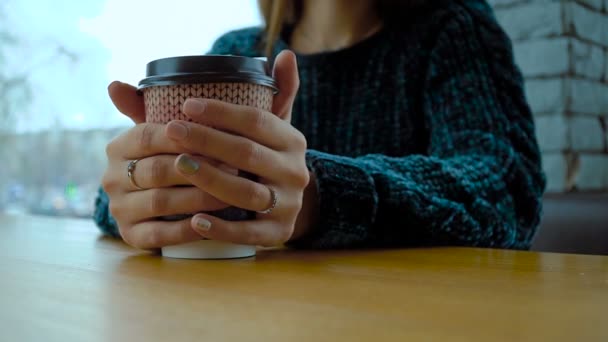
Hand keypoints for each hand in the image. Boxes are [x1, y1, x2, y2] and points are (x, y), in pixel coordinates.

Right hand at [101, 82, 229, 248]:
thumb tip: (114, 84)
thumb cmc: (171, 158)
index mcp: (118, 147)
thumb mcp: (164, 133)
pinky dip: (188, 229)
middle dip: (199, 168)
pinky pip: (160, 235)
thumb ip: (151, 106)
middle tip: (235, 166)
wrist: (157, 205)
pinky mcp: (131, 236)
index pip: (147, 136)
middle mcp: (112, 178)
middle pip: (157, 170)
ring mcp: (120, 209)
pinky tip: (213, 222)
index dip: (183, 136)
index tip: (219, 135)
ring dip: (199, 197)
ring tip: (232, 192)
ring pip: (161, 202)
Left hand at [167, 50, 318, 245]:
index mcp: (292, 140)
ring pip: (247, 193)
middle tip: (171, 130)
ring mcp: (288, 204)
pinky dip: (221, 228)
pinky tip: (194, 220)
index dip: (222, 111)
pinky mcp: (279, 234)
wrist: (291, 203)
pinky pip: (248, 233)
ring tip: (177, 166)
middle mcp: (295, 171)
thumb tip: (286, 53)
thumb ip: (272, 92)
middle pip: (248, 153)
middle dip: (207, 140)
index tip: (186, 104)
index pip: (257, 121)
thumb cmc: (265, 158)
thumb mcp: (271, 128)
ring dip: (210, 179)